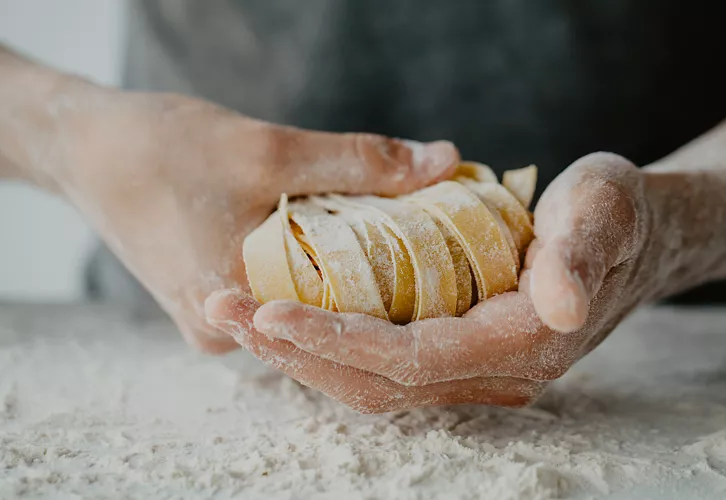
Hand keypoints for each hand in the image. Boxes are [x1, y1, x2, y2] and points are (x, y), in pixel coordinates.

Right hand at [55, 88, 457, 352]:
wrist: (87, 148)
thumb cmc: (162, 148)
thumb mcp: (270, 150)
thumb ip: (361, 161)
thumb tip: (445, 159)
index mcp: (232, 312)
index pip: (344, 320)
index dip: (407, 288)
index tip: (457, 255)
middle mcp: (226, 333)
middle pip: (328, 314)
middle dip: (385, 277)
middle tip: (441, 238)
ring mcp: (219, 320)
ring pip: (307, 301)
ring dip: (351, 266)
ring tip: (407, 232)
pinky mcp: (217, 298)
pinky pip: (284, 289)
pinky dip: (318, 261)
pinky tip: (354, 233)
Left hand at [206, 152, 660, 412]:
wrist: (638, 234)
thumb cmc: (618, 213)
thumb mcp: (605, 213)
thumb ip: (581, 255)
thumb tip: (559, 303)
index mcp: (521, 344)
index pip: (411, 359)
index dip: (338, 341)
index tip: (269, 313)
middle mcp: (495, 372)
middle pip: (378, 384)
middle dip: (298, 354)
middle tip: (226, 314)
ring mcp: (478, 369)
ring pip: (375, 382)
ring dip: (304, 355)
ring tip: (240, 320)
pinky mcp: (463, 351)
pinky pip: (386, 365)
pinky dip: (333, 347)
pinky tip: (292, 320)